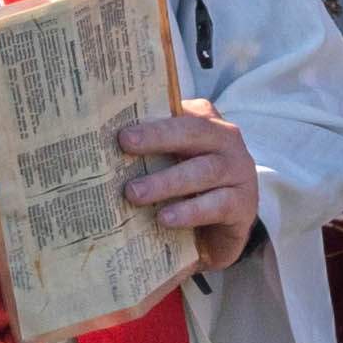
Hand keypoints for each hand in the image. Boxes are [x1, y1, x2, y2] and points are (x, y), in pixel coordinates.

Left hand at [113, 102, 263, 277]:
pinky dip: (190, 211)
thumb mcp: (170, 164)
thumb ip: (148, 151)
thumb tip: (98, 148)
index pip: (178, 111)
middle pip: (193, 132)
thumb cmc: (189, 190)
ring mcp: (239, 172)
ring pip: (204, 170)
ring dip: (167, 181)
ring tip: (134, 193)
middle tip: (125, 143)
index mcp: (205, 122)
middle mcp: (226, 141)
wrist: (224, 231)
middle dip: (158, 136)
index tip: (120, 119)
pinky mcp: (244, 205)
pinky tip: (165, 218)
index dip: (150, 114)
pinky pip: (217, 204)